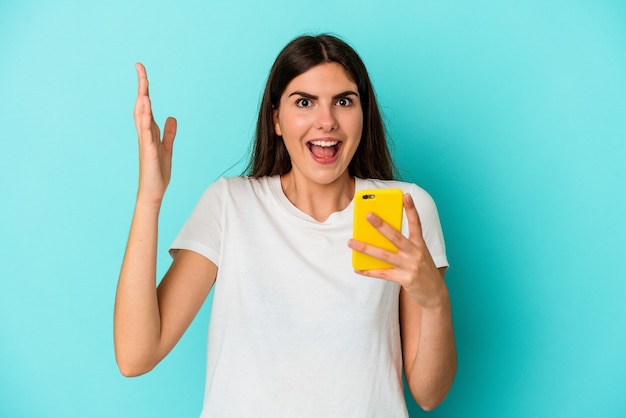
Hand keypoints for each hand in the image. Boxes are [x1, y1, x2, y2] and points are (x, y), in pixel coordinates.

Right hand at [133, 62, 176, 203]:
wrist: (153, 192)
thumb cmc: (157, 172)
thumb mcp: (167, 148)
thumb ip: (169, 133)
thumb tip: (172, 117)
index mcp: (149, 132)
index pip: (146, 105)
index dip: (145, 88)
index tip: (142, 71)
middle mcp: (144, 133)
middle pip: (141, 105)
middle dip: (141, 86)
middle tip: (139, 67)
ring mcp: (145, 142)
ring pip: (141, 116)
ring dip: (142, 99)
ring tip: (144, 83)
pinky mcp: (149, 151)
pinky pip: (146, 132)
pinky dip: (146, 118)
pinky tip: (147, 107)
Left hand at [348, 193, 446, 308]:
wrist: (435, 294)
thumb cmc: (423, 269)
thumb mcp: (419, 254)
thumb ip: (404, 245)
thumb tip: (379, 238)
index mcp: (420, 245)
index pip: (416, 223)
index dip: (411, 209)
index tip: (406, 196)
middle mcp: (416, 253)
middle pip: (396, 237)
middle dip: (381, 225)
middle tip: (368, 215)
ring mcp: (410, 266)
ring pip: (384, 255)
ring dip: (366, 248)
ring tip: (351, 242)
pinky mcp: (404, 279)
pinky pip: (382, 273)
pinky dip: (368, 271)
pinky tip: (357, 268)